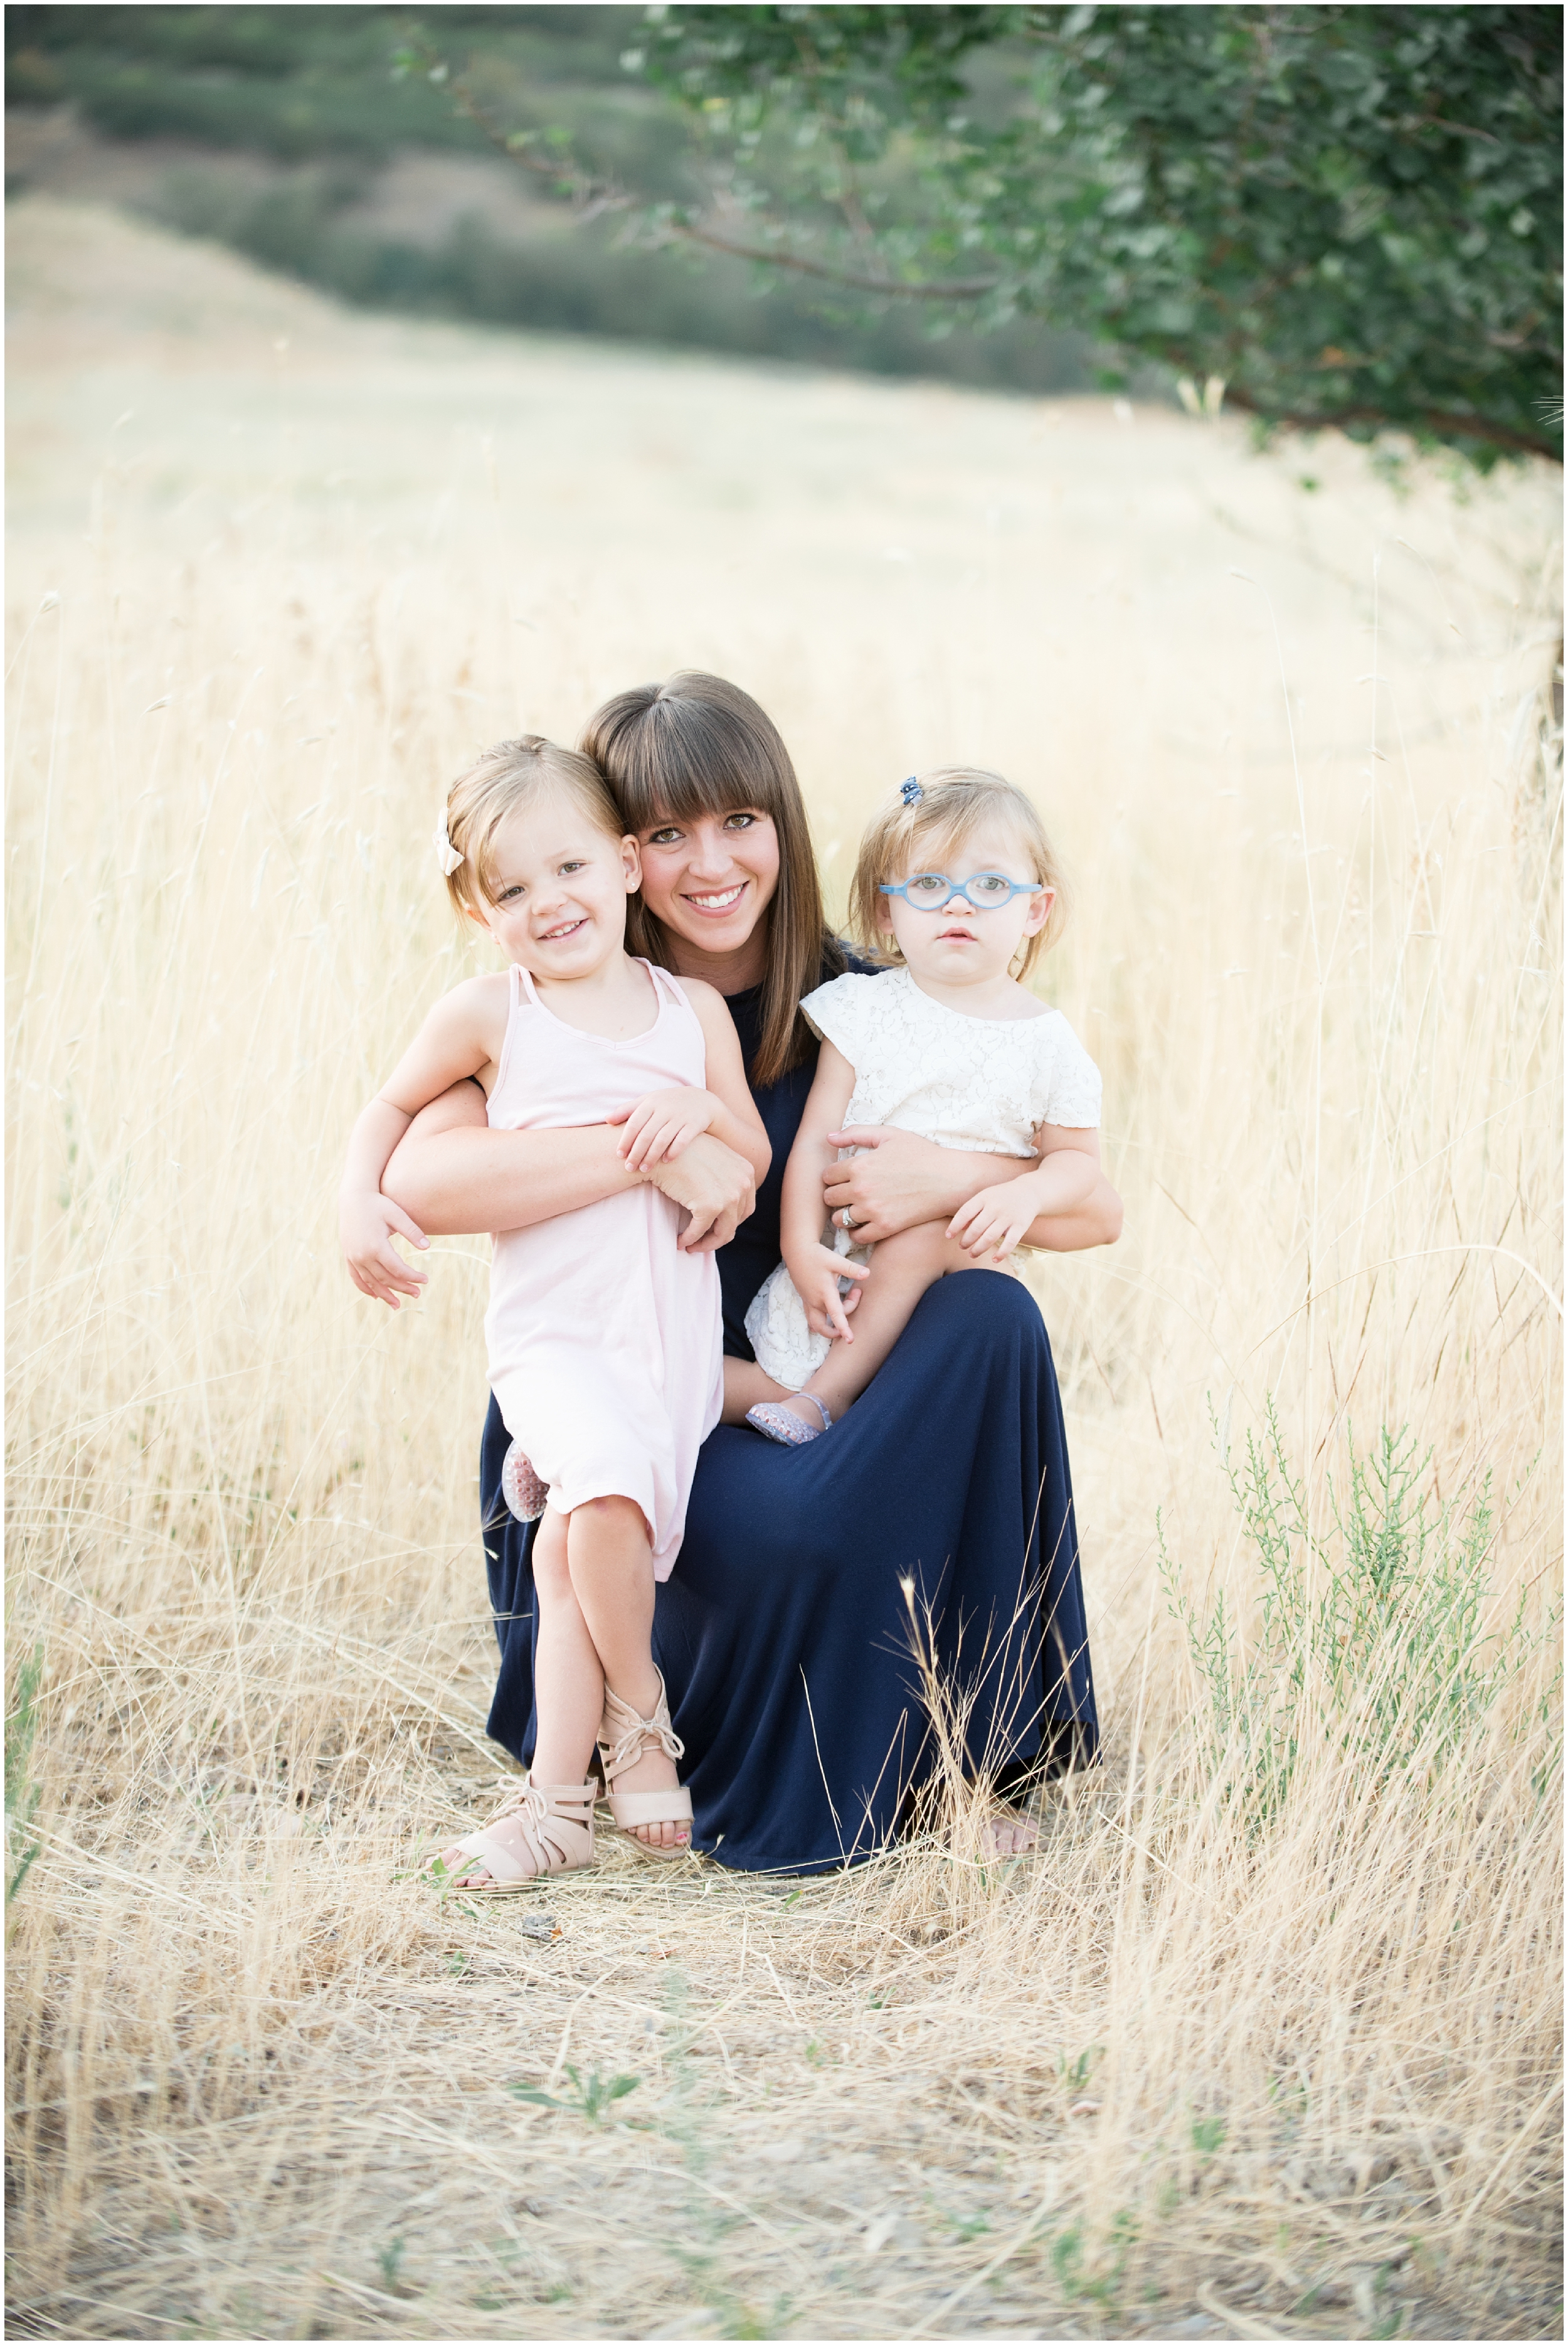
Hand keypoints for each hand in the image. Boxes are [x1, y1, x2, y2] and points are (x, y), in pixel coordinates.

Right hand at [340, 1189, 429, 1307]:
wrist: (353, 1197)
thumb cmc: (378, 1204)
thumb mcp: (397, 1215)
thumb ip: (412, 1231)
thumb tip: (428, 1247)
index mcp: (376, 1246)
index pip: (398, 1269)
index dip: (412, 1277)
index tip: (425, 1280)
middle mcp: (362, 1255)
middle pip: (385, 1279)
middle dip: (402, 1288)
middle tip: (417, 1294)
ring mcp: (353, 1257)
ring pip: (370, 1282)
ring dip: (384, 1295)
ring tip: (398, 1305)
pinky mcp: (348, 1256)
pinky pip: (356, 1277)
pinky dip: (365, 1288)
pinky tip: (376, 1296)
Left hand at [609, 1086, 717, 1171]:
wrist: (702, 1100)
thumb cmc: (668, 1103)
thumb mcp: (648, 1101)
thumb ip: (628, 1110)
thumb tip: (607, 1120)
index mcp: (651, 1102)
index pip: (634, 1123)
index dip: (626, 1140)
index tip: (619, 1155)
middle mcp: (665, 1108)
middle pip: (647, 1134)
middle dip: (637, 1152)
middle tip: (629, 1168)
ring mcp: (680, 1116)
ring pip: (663, 1139)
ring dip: (652, 1156)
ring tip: (644, 1169)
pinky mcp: (694, 1124)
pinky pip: (683, 1140)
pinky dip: (674, 1151)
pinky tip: (666, 1161)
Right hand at [645, 1131, 755, 1250]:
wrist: (661, 1146)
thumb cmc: (681, 1151)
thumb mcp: (713, 1159)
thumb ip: (724, 1176)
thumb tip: (723, 1203)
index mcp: (747, 1172)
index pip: (745, 1208)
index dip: (729, 1222)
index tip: (713, 1228)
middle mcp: (743, 1184)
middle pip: (736, 1222)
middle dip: (718, 1235)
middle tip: (701, 1241)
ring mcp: (729, 1196)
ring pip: (722, 1233)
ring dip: (706, 1243)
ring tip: (691, 1245)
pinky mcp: (710, 1206)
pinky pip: (699, 1232)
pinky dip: (689, 1239)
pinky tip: (680, 1240)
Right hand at [787, 1241, 870, 1343]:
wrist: (797, 1252)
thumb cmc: (816, 1256)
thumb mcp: (835, 1260)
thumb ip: (851, 1268)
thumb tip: (867, 1273)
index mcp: (824, 1292)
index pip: (836, 1315)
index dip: (844, 1328)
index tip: (850, 1340)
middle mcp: (815, 1301)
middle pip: (831, 1321)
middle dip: (845, 1316)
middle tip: (856, 1293)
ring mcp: (808, 1303)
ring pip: (818, 1325)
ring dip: (831, 1326)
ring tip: (844, 1308)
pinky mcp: (805, 1301)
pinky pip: (812, 1320)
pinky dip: (822, 1322)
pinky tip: (831, 1312)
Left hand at [821, 1126, 969, 1243]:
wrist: (950, 1179)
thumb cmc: (922, 1154)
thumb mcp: (890, 1135)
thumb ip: (856, 1133)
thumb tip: (829, 1138)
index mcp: (860, 1165)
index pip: (826, 1176)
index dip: (833, 1176)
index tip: (842, 1177)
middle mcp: (861, 1190)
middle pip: (829, 1198)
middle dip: (835, 1194)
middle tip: (847, 1193)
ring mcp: (873, 1211)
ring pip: (839, 1219)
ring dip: (843, 1214)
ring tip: (855, 1208)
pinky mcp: (885, 1227)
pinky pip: (857, 1236)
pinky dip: (856, 1232)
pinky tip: (864, 1223)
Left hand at [947, 1183, 1038, 1265]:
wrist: (1029, 1191)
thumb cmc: (1001, 1196)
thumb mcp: (985, 1197)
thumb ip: (972, 1211)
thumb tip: (958, 1229)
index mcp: (984, 1198)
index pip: (965, 1213)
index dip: (954, 1226)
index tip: (948, 1237)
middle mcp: (995, 1207)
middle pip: (976, 1228)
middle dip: (966, 1241)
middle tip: (962, 1247)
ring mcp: (1009, 1217)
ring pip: (990, 1237)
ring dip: (978, 1249)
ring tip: (972, 1254)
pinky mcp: (1021, 1226)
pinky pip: (1010, 1243)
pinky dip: (1001, 1253)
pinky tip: (994, 1259)